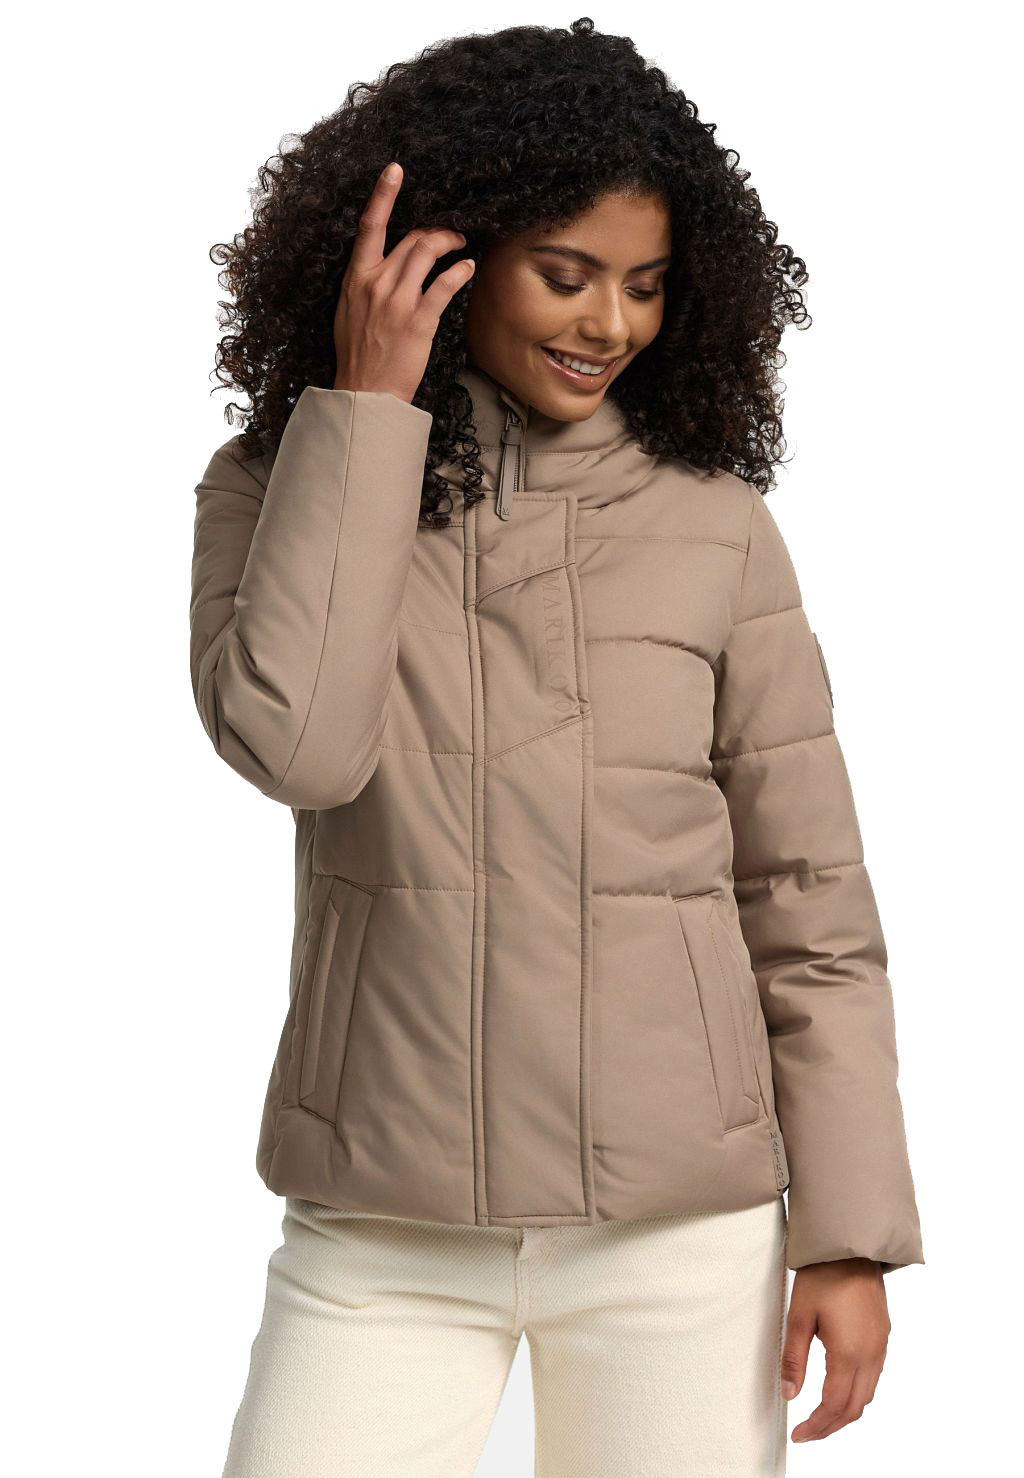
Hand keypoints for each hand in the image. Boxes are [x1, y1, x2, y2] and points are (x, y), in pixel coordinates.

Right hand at [332, 160, 475, 402]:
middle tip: (450, 234)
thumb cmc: (357, 355)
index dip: (383, 194)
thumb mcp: (348, 311)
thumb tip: (381, 266)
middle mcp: (376, 283)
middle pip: (411, 238)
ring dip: (450, 242)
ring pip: (428, 252)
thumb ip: (364, 284)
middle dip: (436, 230)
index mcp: (355, 278)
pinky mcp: (419, 320)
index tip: (396, 170)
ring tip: (460, 245)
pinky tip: (468, 268)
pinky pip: (444, 284)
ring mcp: (398, 301)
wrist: (364, 391)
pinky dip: (460, 271)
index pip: (369, 225)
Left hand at [780, 1258, 890, 1442]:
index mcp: (850, 1353)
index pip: (834, 1405)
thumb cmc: (822, 1276)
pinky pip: (874, 1376)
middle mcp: (872, 1354)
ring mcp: (881, 1345)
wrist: (852, 1245)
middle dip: (831, 1426)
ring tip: (820, 1417)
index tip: (798, 1435)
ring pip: (868, 1394)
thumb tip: (789, 1395)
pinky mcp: (883, 1335)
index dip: (816, 1426)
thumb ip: (794, 1359)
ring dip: (845, 1411)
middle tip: (807, 1432)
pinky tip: (839, 1388)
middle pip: (855, 1407)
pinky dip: (857, 1393)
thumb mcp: (799, 1316)